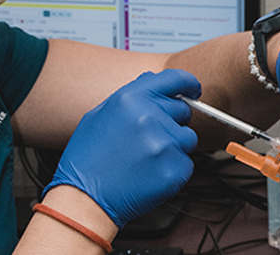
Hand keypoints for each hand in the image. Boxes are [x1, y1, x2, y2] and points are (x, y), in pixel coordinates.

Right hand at [46, 69, 200, 226]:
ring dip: (174, 147)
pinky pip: (186, 163)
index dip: (188, 83)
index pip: (175, 79)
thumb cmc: (88, 159)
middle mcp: (150, 117)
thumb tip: (151, 81)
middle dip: (172, 122)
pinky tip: (150, 174)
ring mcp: (164, 144)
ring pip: (188, 138)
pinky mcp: (174, 169)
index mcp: (131, 98)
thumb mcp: (99, 114)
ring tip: (147, 159)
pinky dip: (173, 169)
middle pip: (184, 110)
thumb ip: (130, 94)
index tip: (193, 90)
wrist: (85, 199)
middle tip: (149, 140)